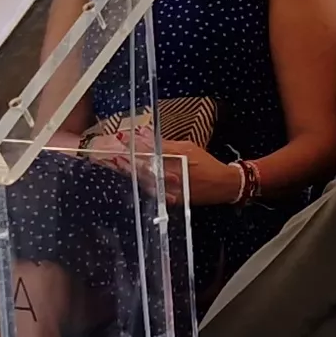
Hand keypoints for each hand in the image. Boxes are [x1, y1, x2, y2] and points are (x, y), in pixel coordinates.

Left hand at [102, 134, 231, 200]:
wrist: (222, 184)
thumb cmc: (205, 163)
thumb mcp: (188, 148)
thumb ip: (167, 144)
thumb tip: (146, 136)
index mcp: (178, 155)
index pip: (152, 149)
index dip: (135, 145)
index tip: (121, 140)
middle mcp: (174, 171)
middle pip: (146, 166)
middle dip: (129, 161)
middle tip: (113, 156)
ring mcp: (173, 187)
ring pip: (148, 180)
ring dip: (133, 174)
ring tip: (119, 167)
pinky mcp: (173, 200)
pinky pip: (155, 192)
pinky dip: (144, 187)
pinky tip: (135, 182)